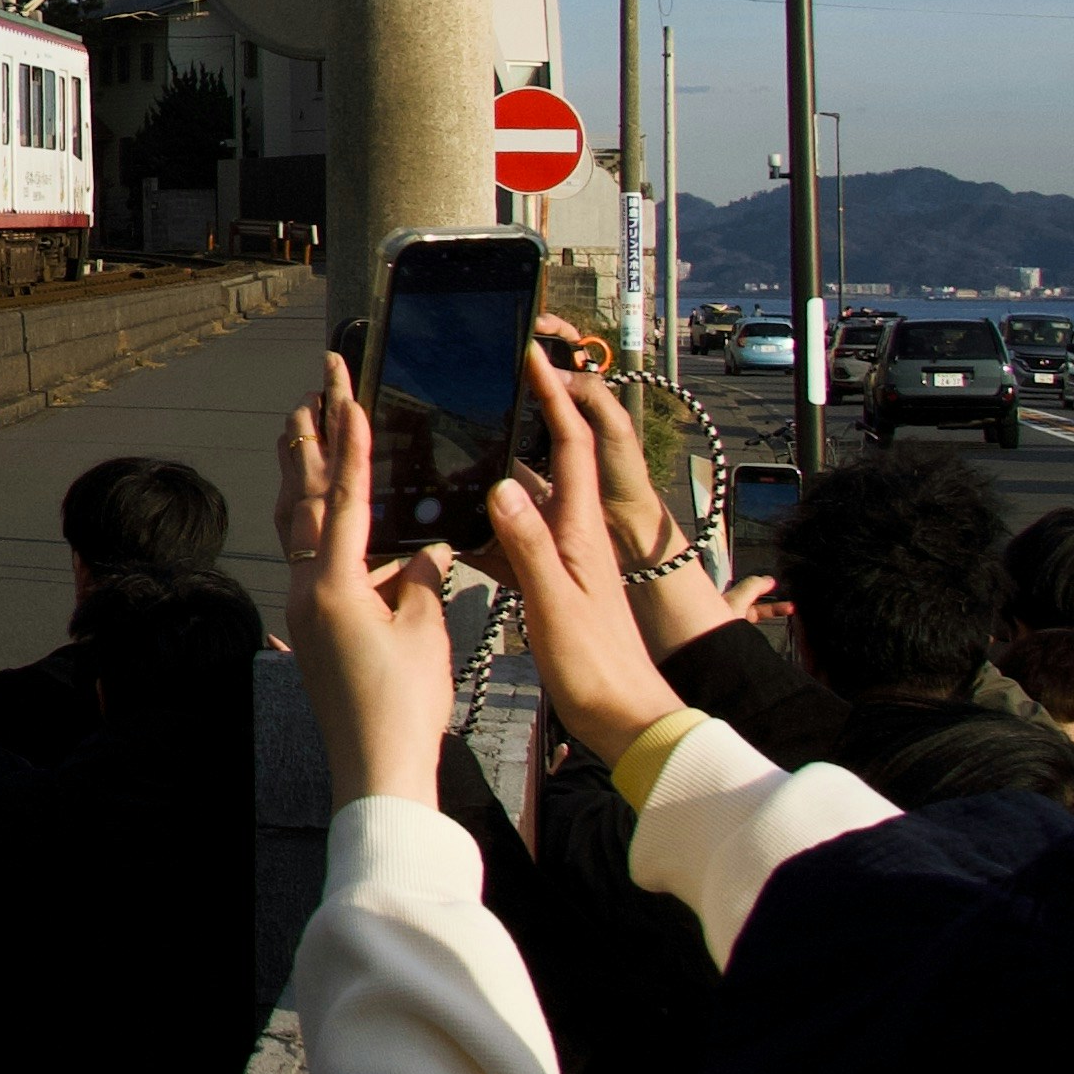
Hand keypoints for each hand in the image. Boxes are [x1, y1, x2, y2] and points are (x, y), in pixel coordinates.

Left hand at [281, 357, 456, 809]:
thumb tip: (424, 550)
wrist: (377, 769)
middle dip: (306, 444)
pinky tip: (342, 520)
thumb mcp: (425, 629)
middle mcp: (308, 591)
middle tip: (308, 393)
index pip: (343, 496)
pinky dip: (324, 530)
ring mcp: (306, 611)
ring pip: (300, 529)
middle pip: (302, 501)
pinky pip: (315, 564)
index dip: (348, 441)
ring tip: (307, 431)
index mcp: (333, 584)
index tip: (344, 393)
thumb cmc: (404, 704)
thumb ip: (421, 578)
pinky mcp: (314, 631)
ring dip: (305, 479)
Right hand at [491, 359, 688, 763]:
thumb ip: (527, 544)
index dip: (554, 397)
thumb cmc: (596, 664)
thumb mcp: (555, 602)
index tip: (532, 358)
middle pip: (548, 461)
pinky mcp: (549, 583)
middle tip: (490, 386)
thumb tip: (501, 486)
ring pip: (525, 500)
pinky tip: (453, 525)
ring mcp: (561, 558)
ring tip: (455, 448)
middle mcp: (573, 534)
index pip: (571, 445)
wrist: (620, 715)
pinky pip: (511, 541)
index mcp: (581, 530)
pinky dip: (484, 527)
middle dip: (526, 418)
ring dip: (495, 472)